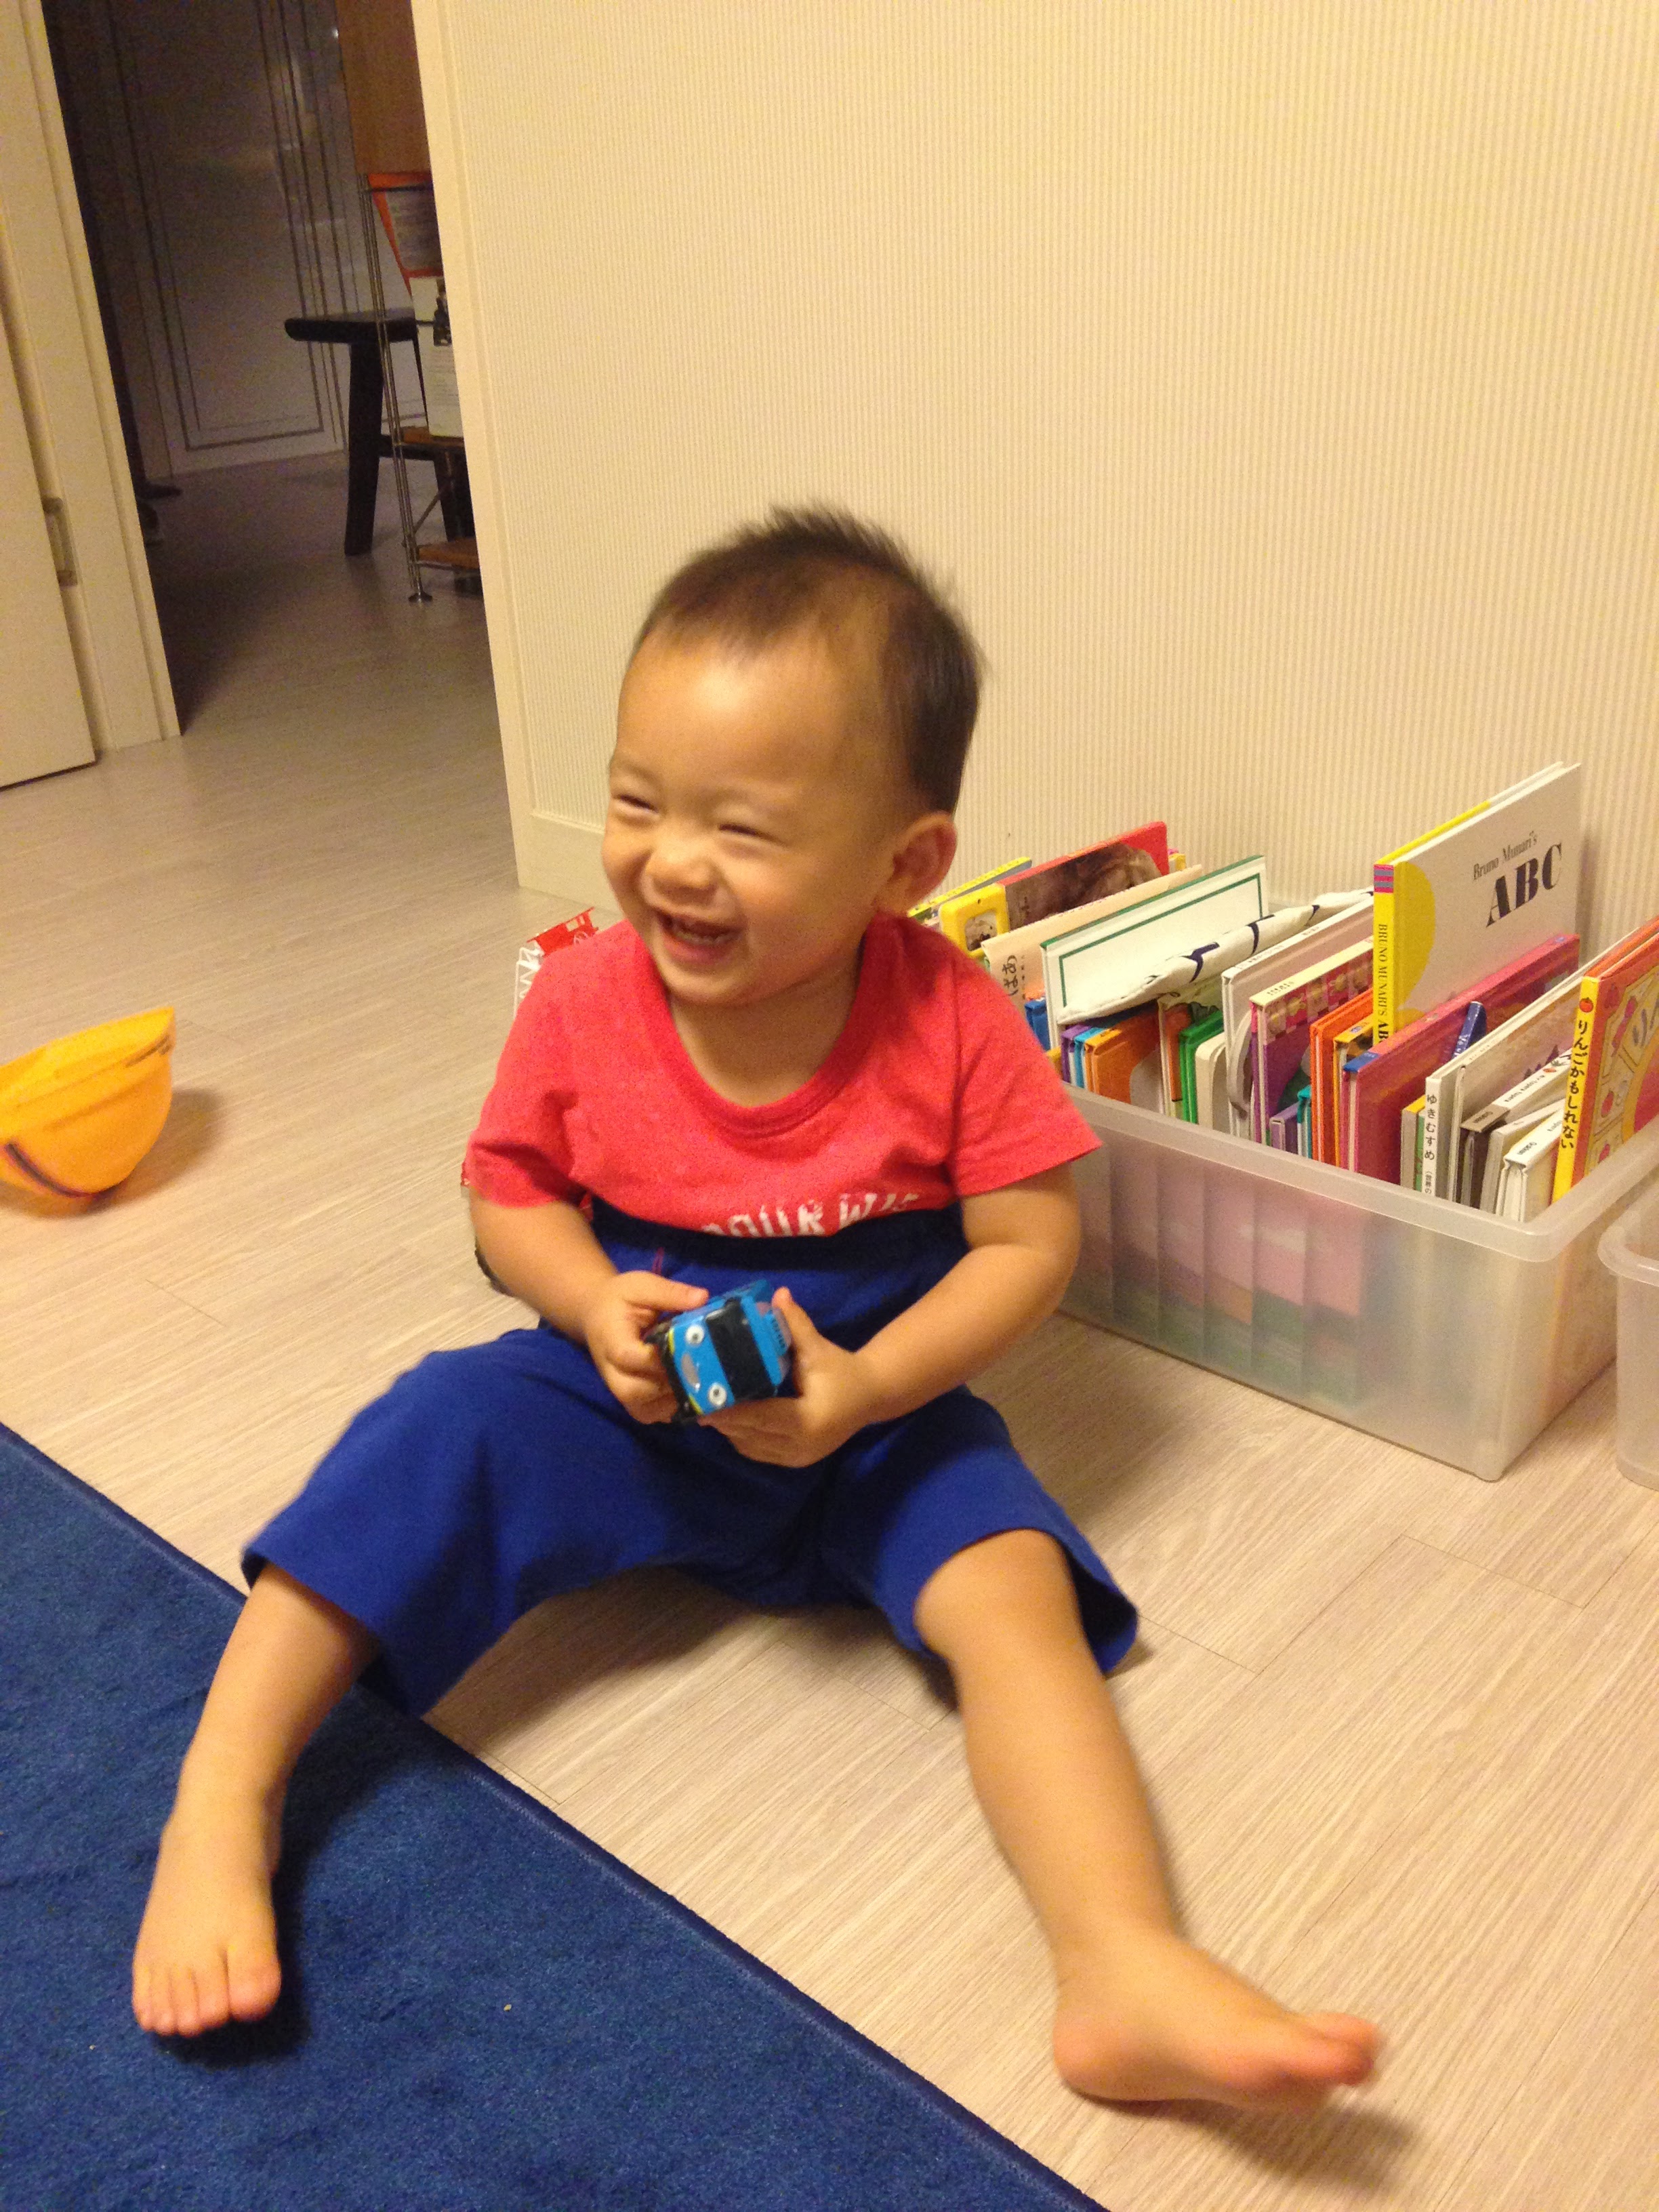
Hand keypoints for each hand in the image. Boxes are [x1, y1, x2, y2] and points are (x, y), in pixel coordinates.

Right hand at [584, 1272, 706, 1423]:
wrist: (596, 1315)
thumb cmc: (620, 1299)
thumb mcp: (642, 1285)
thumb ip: (670, 1293)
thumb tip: (702, 1299)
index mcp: (612, 1340)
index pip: (631, 1357)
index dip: (660, 1357)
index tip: (689, 1347)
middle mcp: (611, 1371)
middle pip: (634, 1392)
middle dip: (668, 1385)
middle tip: (696, 1370)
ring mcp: (618, 1389)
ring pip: (642, 1410)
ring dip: (672, 1401)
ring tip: (697, 1383)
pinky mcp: (629, 1398)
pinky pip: (648, 1415)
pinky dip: (669, 1410)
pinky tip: (689, 1393)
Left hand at [707, 1287, 884, 1467]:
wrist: (871, 1396)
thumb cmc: (843, 1370)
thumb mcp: (818, 1347)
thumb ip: (795, 1324)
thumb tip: (778, 1294)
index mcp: (807, 1420)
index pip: (761, 1417)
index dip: (730, 1412)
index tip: (704, 1403)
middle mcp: (801, 1445)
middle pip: (751, 1435)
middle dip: (723, 1421)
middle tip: (697, 1403)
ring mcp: (798, 1457)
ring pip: (752, 1448)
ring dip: (731, 1431)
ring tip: (708, 1410)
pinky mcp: (796, 1460)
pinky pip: (760, 1452)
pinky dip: (743, 1438)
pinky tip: (730, 1422)